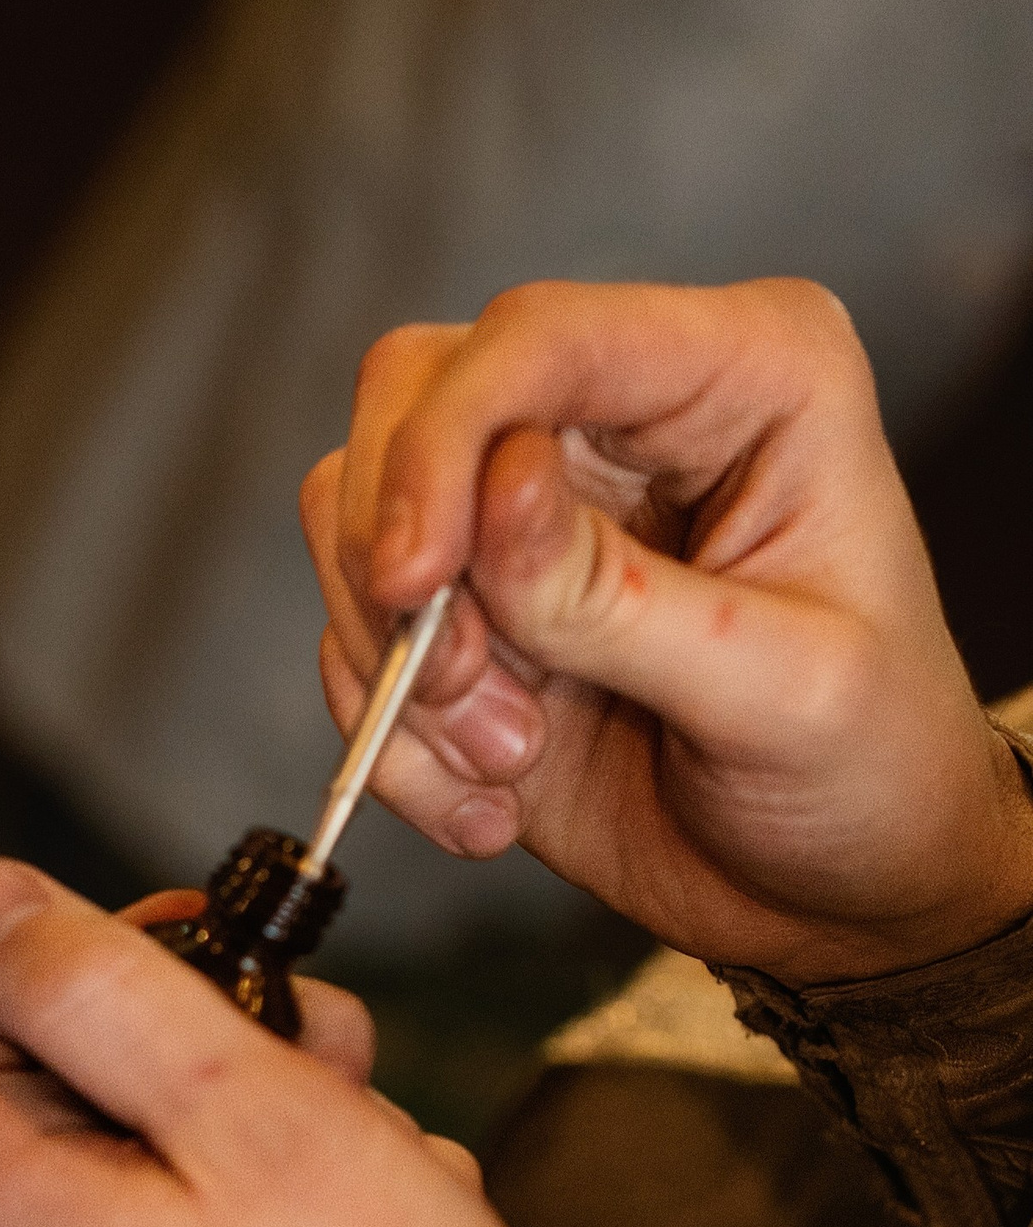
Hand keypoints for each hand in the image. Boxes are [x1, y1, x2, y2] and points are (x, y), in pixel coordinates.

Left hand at [0, 862, 603, 1226]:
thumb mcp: (247, 1106)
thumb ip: (101, 987)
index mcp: (11, 1198)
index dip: (53, 954)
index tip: (195, 957)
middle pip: (59, 1068)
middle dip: (198, 1026)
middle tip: (326, 1049)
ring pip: (157, 1140)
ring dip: (276, 1106)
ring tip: (380, 1147)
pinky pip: (213, 1224)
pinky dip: (302, 1194)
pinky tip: (393, 1218)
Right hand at [300, 278, 1032, 984]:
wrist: (837, 889)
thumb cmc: (869, 768)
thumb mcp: (784, 692)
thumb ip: (623, 600)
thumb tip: (496, 499)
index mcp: (746, 376)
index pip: (539, 338)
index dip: (445, 443)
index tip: (414, 579)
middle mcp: (626, 416)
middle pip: (414, 395)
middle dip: (400, 557)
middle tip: (456, 686)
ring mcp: (535, 511)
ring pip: (356, 513)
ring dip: (398, 662)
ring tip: (508, 759)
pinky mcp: (477, 608)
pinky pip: (355, 634)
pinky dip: (393, 736)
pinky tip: (489, 799)